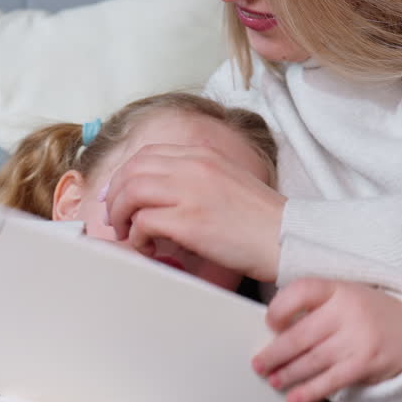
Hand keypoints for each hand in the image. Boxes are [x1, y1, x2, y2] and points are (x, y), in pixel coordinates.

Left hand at [103, 143, 286, 280]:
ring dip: (121, 216)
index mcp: (202, 156)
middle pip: (132, 171)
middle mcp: (193, 168)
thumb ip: (195, 177)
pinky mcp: (189, 222)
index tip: (118, 195)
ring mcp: (190, 193)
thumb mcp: (226, 180)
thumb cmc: (259, 219)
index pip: (146, 154)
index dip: (125, 175)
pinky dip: (137, 237)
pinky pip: (143, 222)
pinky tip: (150, 247)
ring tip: (129, 234)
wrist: (286, 237)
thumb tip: (160, 193)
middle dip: (116, 196)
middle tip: (116, 219)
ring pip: (131, 192)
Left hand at [253, 278, 401, 401]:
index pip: (301, 291)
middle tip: (259, 363)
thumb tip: (276, 333)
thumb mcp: (343, 295)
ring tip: (273, 379)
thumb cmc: (368, 313)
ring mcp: (357, 338)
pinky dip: (309, 391)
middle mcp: (347, 311)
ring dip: (288, 373)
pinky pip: (331, 380)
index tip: (269, 323)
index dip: (279, 308)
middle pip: (301, 334)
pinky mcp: (365, 363)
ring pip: (312, 360)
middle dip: (275, 352)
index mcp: (338, 289)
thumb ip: (314, 307)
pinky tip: (294, 397)